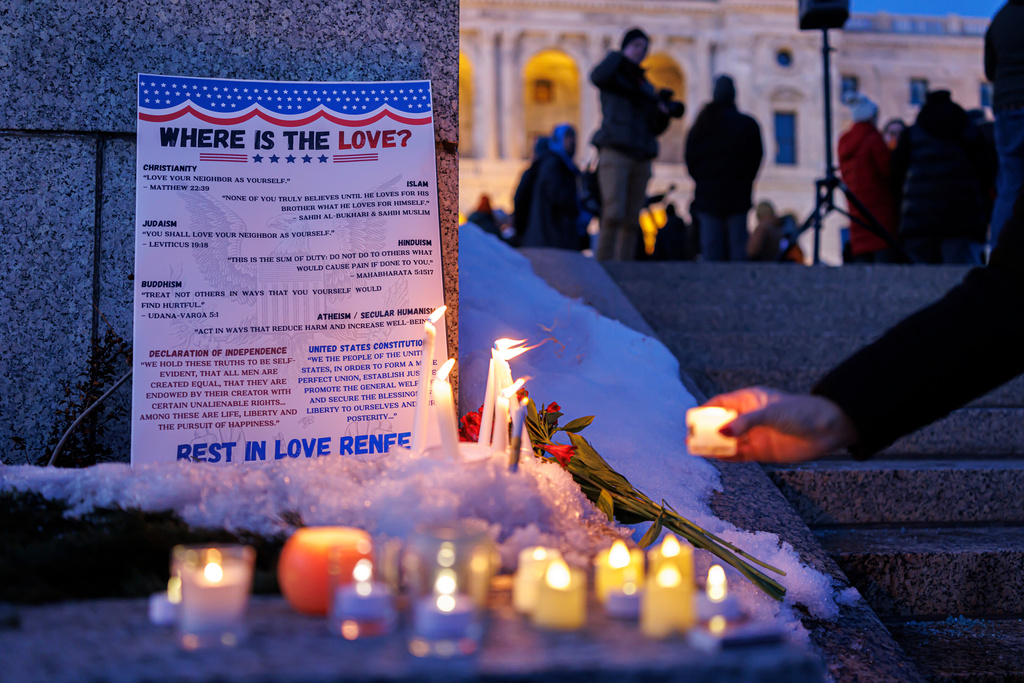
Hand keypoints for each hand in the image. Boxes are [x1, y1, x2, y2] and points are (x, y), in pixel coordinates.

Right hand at [703, 388, 858, 462]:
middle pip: (721, 423)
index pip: (721, 403)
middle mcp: (749, 418)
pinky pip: (739, 455)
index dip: (705, 410)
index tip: (691, 418)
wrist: (828, 429)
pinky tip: (715, 457)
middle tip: (690, 438)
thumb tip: (722, 433)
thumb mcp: (770, 413)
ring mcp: (755, 434)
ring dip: (713, 445)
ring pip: (728, 441)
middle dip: (706, 430)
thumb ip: (745, 423)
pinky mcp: (762, 451)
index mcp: (749, 400)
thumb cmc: (800, 411)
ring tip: (696, 450)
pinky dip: (726, 456)